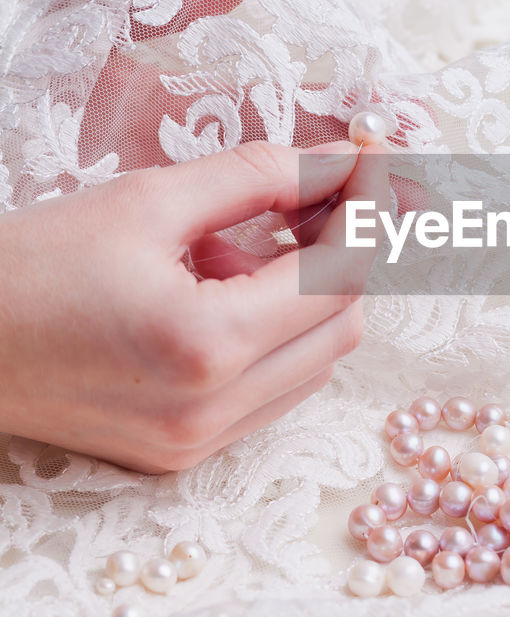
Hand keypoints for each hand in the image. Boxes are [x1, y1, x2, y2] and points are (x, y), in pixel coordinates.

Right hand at [0, 140, 386, 472]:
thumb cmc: (30, 266)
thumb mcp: (145, 201)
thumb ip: (254, 178)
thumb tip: (335, 164)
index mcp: (205, 345)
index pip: (336, 276)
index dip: (367, 211)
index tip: (369, 161)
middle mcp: (212, 411)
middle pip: (340, 325)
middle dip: (346, 252)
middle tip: (323, 192)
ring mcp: (198, 443)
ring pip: (313, 363)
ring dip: (310, 296)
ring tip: (245, 244)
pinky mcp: (182, 455)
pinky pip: (272, 392)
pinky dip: (275, 336)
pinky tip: (224, 291)